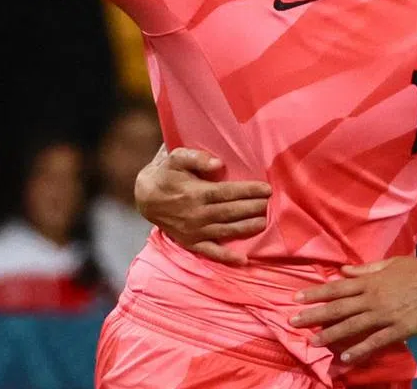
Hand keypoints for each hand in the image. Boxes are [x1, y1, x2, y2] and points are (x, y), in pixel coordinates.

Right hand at [134, 147, 270, 264]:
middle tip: (271, 203)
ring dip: (246, 228)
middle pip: (231, 212)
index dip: (249, 191)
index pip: (228, 193)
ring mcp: (195, 231)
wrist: (145, 197)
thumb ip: (196, 158)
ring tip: (264, 223)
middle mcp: (197, 214)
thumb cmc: (167, 174)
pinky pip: (210, 252)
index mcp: (196, 193)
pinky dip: (226, 257)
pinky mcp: (191, 242)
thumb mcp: (176, 158)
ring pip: (226, 230)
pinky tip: (243, 260)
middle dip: (253, 208)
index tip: (267, 189)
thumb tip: (218, 163)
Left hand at [290, 256, 416, 363]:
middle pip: (338, 307)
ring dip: (331, 334)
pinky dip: (360, 350)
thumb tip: (344, 271)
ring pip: (352, 325)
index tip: (296, 298)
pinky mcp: (399, 328)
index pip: (337, 287)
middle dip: (314, 314)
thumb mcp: (391, 264)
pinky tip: (346, 358)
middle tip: (293, 321)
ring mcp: (385, 314)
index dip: (316, 293)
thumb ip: (366, 270)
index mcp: (371, 281)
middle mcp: (373, 297)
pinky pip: (375, 341)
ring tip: (313, 342)